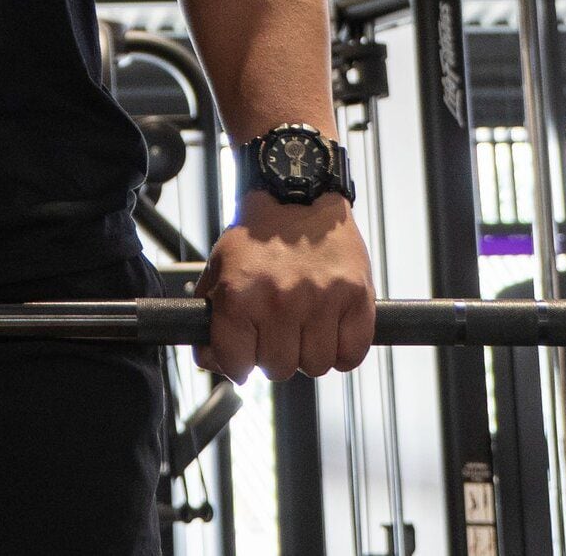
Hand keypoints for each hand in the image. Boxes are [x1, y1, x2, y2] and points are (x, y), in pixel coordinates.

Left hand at [196, 192, 373, 381]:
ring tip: (304, 326)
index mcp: (240, 296)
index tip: (245, 353)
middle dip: (275, 356)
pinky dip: (343, 350)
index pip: (237, 365)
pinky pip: (352, 354)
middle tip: (277, 331)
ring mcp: (321, 299)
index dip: (239, 363)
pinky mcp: (356, 296)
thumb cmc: (257, 236)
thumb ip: (209, 318)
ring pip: (316, 366)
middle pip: (279, 370)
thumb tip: (213, 361)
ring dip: (309, 353)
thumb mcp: (218, 270)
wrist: (297, 194)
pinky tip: (330, 329)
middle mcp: (280, 300)